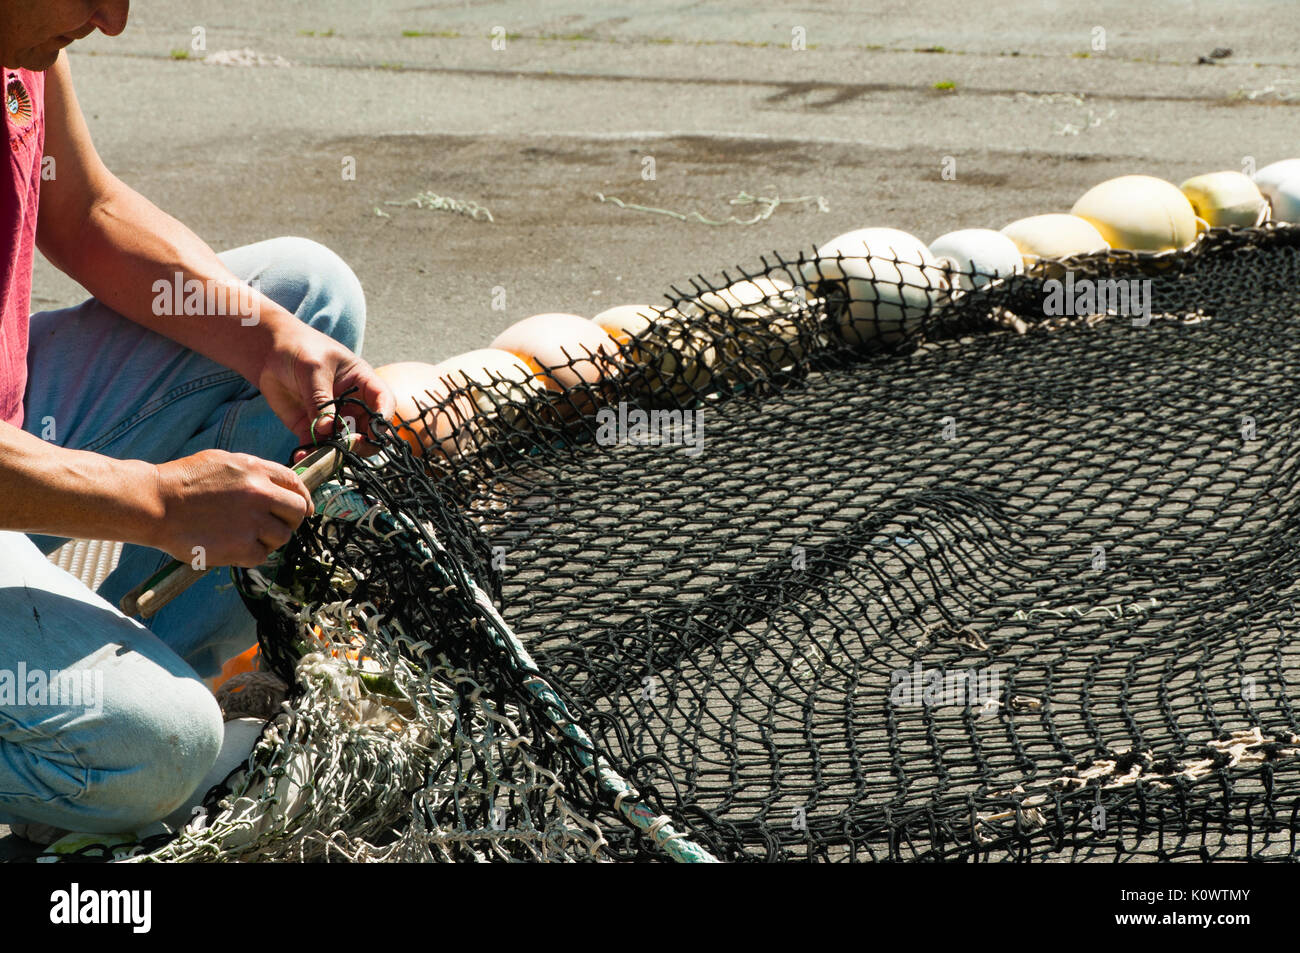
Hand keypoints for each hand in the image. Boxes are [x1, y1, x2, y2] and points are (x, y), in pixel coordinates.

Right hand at [149, 450, 313, 566]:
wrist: (155, 504)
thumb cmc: (182, 482)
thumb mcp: (222, 462)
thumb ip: (253, 472)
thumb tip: (277, 484)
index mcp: (255, 470)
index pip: (295, 483)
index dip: (303, 497)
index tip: (303, 508)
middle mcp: (259, 494)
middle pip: (297, 512)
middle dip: (291, 521)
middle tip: (276, 526)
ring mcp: (251, 522)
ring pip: (282, 537)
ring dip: (269, 539)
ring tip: (246, 536)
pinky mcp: (240, 546)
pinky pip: (261, 556)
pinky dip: (251, 555)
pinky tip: (234, 548)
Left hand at [254, 322, 394, 459]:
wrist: (271, 352)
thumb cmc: (300, 349)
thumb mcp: (313, 369)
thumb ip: (320, 399)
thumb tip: (327, 429)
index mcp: (363, 383)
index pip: (384, 401)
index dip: (384, 417)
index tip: (375, 431)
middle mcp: (353, 404)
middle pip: (369, 430)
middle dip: (363, 442)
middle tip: (350, 446)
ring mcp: (334, 419)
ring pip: (344, 444)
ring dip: (336, 453)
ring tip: (320, 456)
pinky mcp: (313, 429)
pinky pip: (317, 447)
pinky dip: (311, 455)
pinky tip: (302, 457)